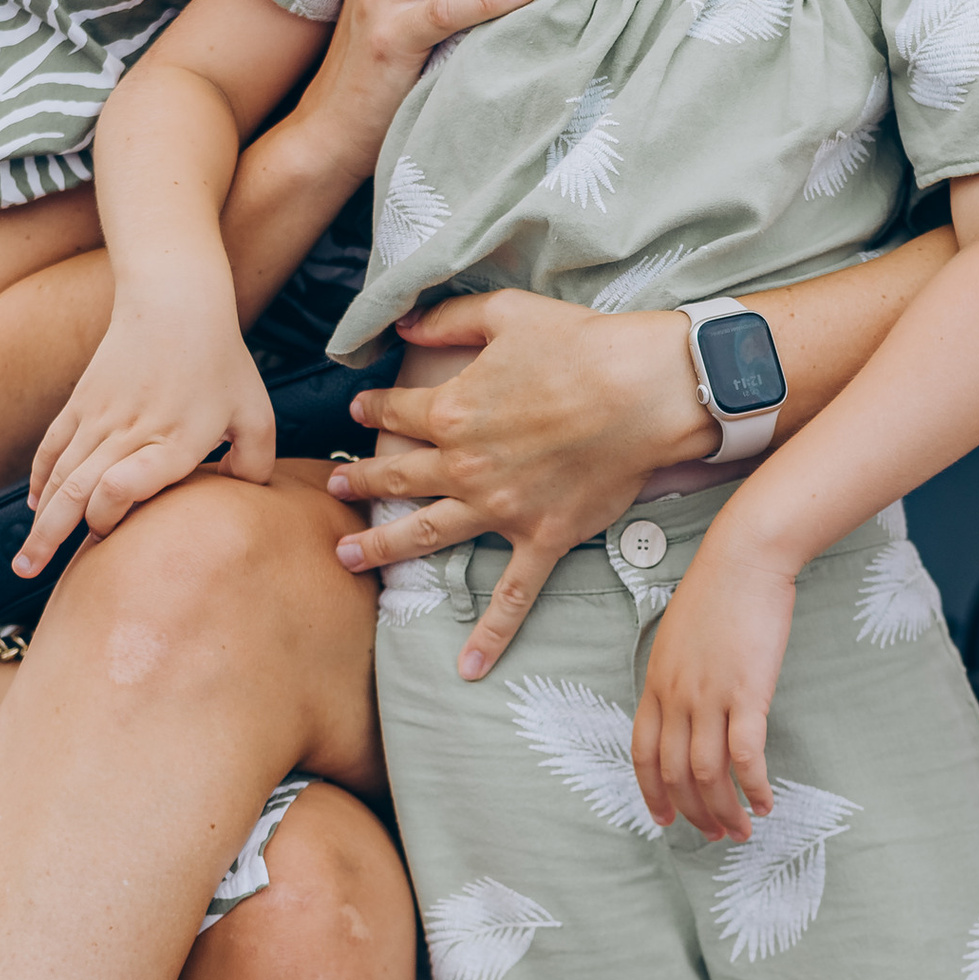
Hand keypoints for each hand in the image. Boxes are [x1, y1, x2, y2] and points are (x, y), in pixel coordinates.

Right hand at [18, 291, 273, 567]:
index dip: (108, 514)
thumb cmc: (221, 360)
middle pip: (80, 489)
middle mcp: (131, 432)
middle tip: (29, 574)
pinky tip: (37, 508)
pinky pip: (53, 447)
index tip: (103, 536)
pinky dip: (40, 480)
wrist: (174, 300)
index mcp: (175, 440)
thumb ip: (255, 464)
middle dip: (52, 538)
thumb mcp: (255, 414)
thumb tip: (234, 498)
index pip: (126, 485)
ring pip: (60, 475)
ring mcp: (100, 416)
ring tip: (24, 560)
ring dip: (39, 520)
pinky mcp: (82, 403)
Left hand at [332, 294, 713, 678]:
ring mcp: (500, 509)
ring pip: (427, 536)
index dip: (373, 408)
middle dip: (360, 483)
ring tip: (347, 557)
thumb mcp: (506, 313)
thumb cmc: (580, 344)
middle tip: (335, 488)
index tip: (360, 409)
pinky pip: (512, 596)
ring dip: (382, 549)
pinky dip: (490, 634)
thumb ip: (447, 319)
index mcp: (451, 412)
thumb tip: (403, 324)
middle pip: (397, 479)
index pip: (396, 413)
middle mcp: (465, 467)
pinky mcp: (542, 538)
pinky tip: (466, 667)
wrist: (644, 392)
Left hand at [630, 524, 797, 840]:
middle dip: (692, 812)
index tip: (663, 819)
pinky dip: (754, 787)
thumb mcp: (679, 637)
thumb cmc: (718, 591)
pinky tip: (767, 802)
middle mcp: (676, 696)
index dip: (651, 792)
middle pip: (674, 772)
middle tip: (713, 834)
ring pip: (707, 773)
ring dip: (724, 809)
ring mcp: (709, 696)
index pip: (642, 754)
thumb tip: (687, 705)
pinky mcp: (747, 692)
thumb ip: (678, 675)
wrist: (744, 557)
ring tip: (742, 830)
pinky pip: (746, 756)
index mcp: (656, 683)